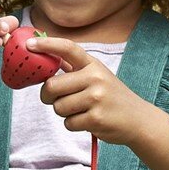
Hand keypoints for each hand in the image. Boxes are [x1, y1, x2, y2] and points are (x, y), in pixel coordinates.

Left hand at [27, 36, 156, 146]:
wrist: (138, 119)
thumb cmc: (111, 97)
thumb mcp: (98, 76)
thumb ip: (74, 69)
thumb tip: (44, 59)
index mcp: (93, 65)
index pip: (68, 49)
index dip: (47, 44)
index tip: (29, 44)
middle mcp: (95, 78)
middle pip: (52, 86)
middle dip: (47, 96)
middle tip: (53, 99)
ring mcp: (96, 98)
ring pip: (58, 107)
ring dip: (64, 113)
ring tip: (81, 110)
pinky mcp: (96, 119)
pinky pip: (68, 123)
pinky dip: (74, 125)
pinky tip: (88, 121)